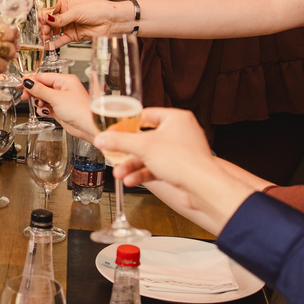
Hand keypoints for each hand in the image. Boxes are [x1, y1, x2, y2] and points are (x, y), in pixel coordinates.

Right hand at [21, 74, 94, 140]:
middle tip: (25, 96)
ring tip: (41, 106)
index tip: (20, 84)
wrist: (88, 127)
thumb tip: (28, 82)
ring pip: (43, 98)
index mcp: (65, 80)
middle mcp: (63, 88)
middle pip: (42, 87)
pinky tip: (46, 112)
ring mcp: (61, 99)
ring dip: (39, 102)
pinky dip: (44, 110)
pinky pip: (47, 107)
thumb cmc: (80, 110)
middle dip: (34, 92)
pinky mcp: (60, 110)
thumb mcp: (56, 98)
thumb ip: (40, 90)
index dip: (31, 81)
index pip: (43, 77)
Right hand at [45, 0, 123, 46]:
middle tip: (40, 30)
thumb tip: (46, 19)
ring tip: (42, 38)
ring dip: (47, 35)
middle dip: (44, 26)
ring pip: (54, 31)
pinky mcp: (73, 36)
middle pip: (50, 21)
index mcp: (66, 3)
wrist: (112, 21)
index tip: (37, 20)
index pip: (50, 9)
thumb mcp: (77, 11)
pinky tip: (47, 46)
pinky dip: (54, 44)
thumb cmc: (99, 9)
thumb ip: (61, 18)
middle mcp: (66, 14)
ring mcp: (70, 25)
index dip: (43, 15)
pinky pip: (61, 40)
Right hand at [92, 107, 252, 232]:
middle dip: (128, 151)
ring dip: (133, 165)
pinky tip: (131, 180)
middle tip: (114, 154)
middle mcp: (180, 132)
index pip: (146, 115)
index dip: (128, 124)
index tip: (115, 131)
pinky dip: (144, 173)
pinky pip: (157, 168)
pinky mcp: (180, 168)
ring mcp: (181, 151)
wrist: (202, 187)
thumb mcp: (143, 147)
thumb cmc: (184, 161)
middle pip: (146, 138)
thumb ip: (119, 141)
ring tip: (120, 173)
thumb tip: (102, 138)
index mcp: (176, 119)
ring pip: (150, 156)